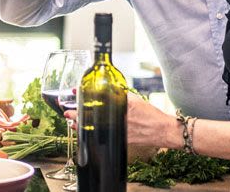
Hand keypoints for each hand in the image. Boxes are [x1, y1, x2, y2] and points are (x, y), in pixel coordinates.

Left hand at [65, 94, 180, 148]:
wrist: (161, 129)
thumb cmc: (150, 114)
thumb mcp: (134, 99)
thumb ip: (119, 95)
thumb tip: (107, 90)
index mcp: (120, 106)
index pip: (95, 102)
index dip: (81, 99)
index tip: (73, 94)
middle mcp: (116, 120)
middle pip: (91, 118)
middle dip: (76, 114)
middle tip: (67, 112)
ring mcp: (117, 131)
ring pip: (94, 128)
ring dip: (81, 125)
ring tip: (72, 122)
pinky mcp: (119, 139)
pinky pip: (101, 135)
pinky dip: (93, 132)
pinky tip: (86, 131)